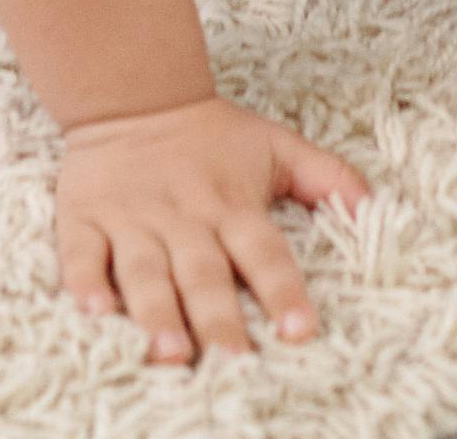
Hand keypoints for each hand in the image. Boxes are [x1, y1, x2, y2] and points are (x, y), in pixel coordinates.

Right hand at [50, 95, 364, 363]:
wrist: (131, 93)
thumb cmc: (211, 134)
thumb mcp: (275, 146)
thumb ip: (327, 177)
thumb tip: (374, 208)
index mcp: (231, 204)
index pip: (264, 251)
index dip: (282, 290)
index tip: (300, 331)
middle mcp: (183, 217)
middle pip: (203, 274)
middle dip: (217, 320)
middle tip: (232, 362)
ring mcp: (131, 219)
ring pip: (144, 271)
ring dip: (155, 312)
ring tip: (169, 351)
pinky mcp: (85, 218)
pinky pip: (82, 253)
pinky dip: (85, 282)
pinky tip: (95, 311)